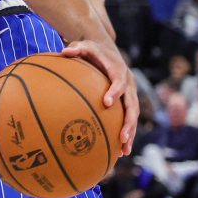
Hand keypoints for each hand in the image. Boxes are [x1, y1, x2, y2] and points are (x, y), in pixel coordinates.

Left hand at [60, 40, 137, 154]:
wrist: (108, 51)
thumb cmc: (94, 51)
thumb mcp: (86, 46)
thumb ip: (76, 48)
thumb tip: (64, 51)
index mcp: (119, 71)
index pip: (120, 82)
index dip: (115, 92)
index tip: (107, 103)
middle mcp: (129, 84)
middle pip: (132, 105)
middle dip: (128, 122)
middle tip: (122, 137)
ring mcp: (130, 95)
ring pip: (133, 116)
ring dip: (130, 133)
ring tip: (124, 151)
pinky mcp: (128, 102)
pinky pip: (128, 119)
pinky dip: (126, 134)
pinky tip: (119, 151)